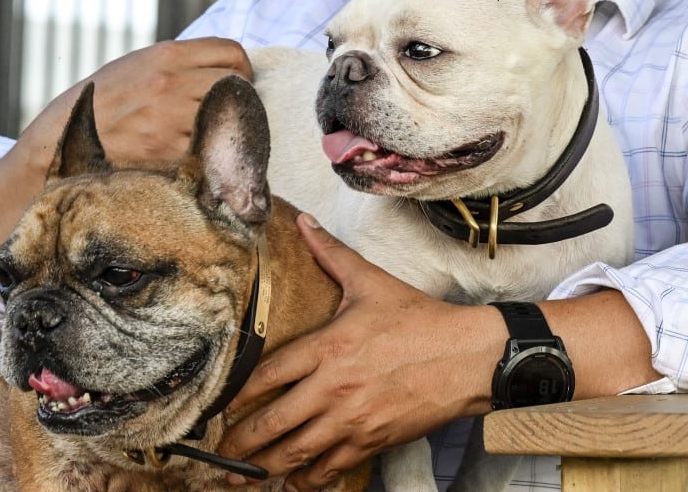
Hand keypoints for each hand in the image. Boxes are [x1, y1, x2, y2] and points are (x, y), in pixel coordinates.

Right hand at [0, 37, 251, 262]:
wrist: (55, 145)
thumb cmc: (100, 104)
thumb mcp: (135, 67)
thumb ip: (179, 64)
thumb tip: (226, 69)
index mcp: (166, 56)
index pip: (234, 53)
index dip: (241, 70)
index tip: (234, 84)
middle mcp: (171, 83)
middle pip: (240, 85)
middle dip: (239, 100)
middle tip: (225, 114)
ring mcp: (170, 119)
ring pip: (230, 119)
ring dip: (227, 129)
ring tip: (210, 135)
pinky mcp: (167, 154)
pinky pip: (210, 150)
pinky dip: (210, 155)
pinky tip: (196, 156)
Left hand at [218, 214, 501, 490]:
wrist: (466, 356)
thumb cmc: (418, 319)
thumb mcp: (371, 281)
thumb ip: (331, 254)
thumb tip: (303, 222)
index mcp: (329, 346)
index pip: (269, 375)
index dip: (239, 395)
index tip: (221, 405)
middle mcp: (334, 387)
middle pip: (273, 423)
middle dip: (241, 442)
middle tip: (221, 452)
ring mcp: (352, 420)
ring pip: (296, 453)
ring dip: (264, 468)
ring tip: (243, 476)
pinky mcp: (372, 442)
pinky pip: (329, 470)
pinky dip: (306, 481)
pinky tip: (292, 482)